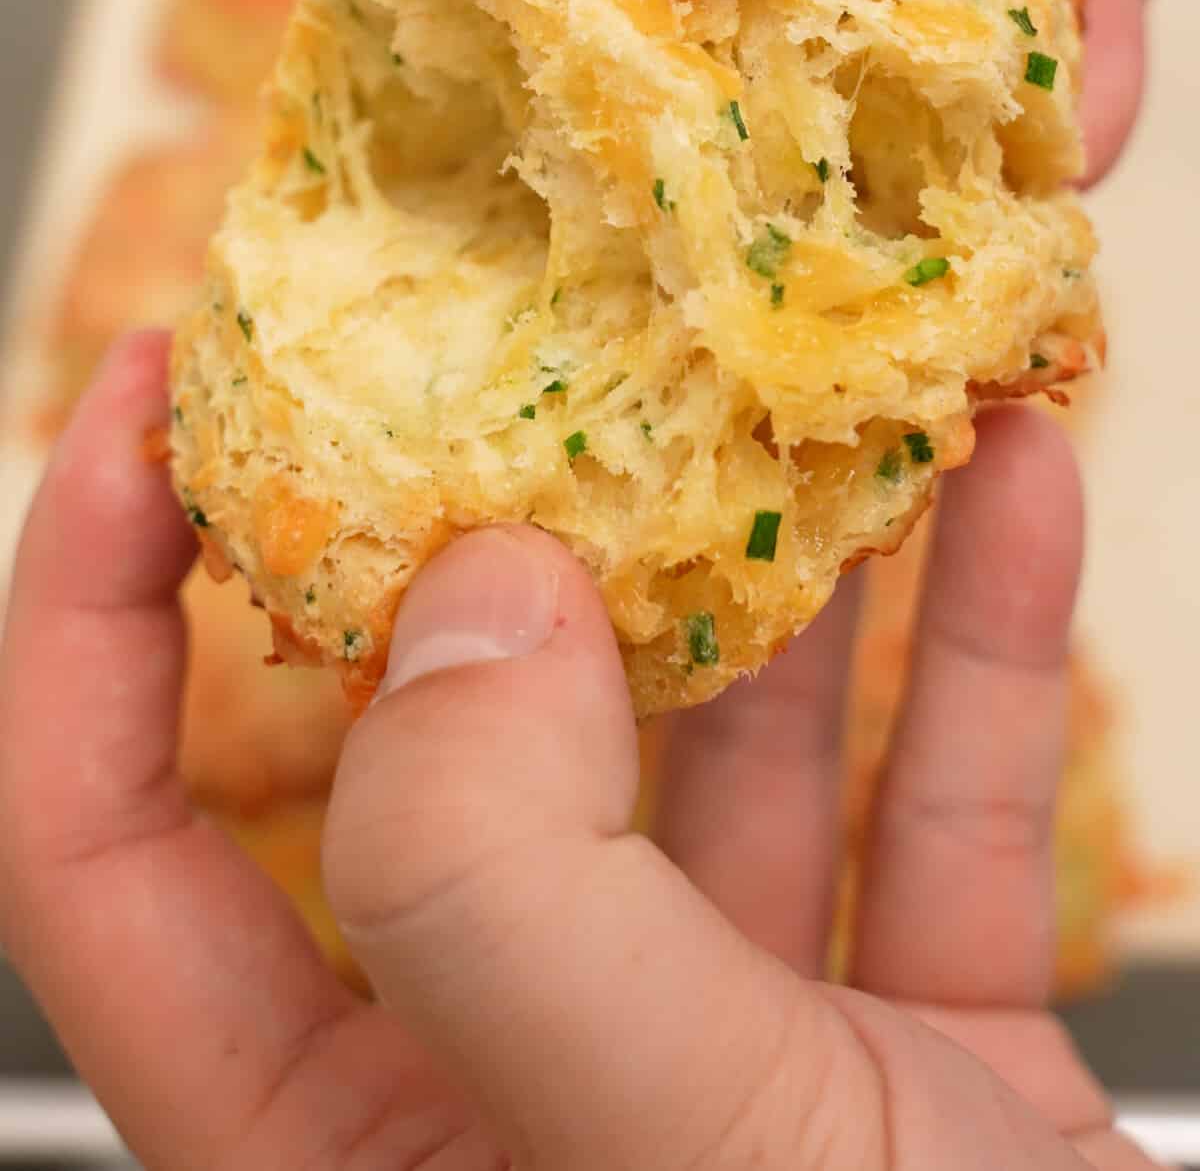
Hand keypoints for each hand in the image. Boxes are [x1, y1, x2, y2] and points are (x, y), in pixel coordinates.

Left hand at [0, 332, 1150, 1169]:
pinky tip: (1017, 491)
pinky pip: (928, 814)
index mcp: (346, 1158)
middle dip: (519, 519)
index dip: (88, 609)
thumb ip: (512, 890)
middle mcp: (512, 1096)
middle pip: (459, 746)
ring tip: (825, 374)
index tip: (167, 386)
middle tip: (539, 317)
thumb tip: (465, 594)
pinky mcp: (914, 1068)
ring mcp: (725, 1074)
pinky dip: (975, 651)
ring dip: (794, 558)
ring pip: (718, 750)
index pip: (106, 850)